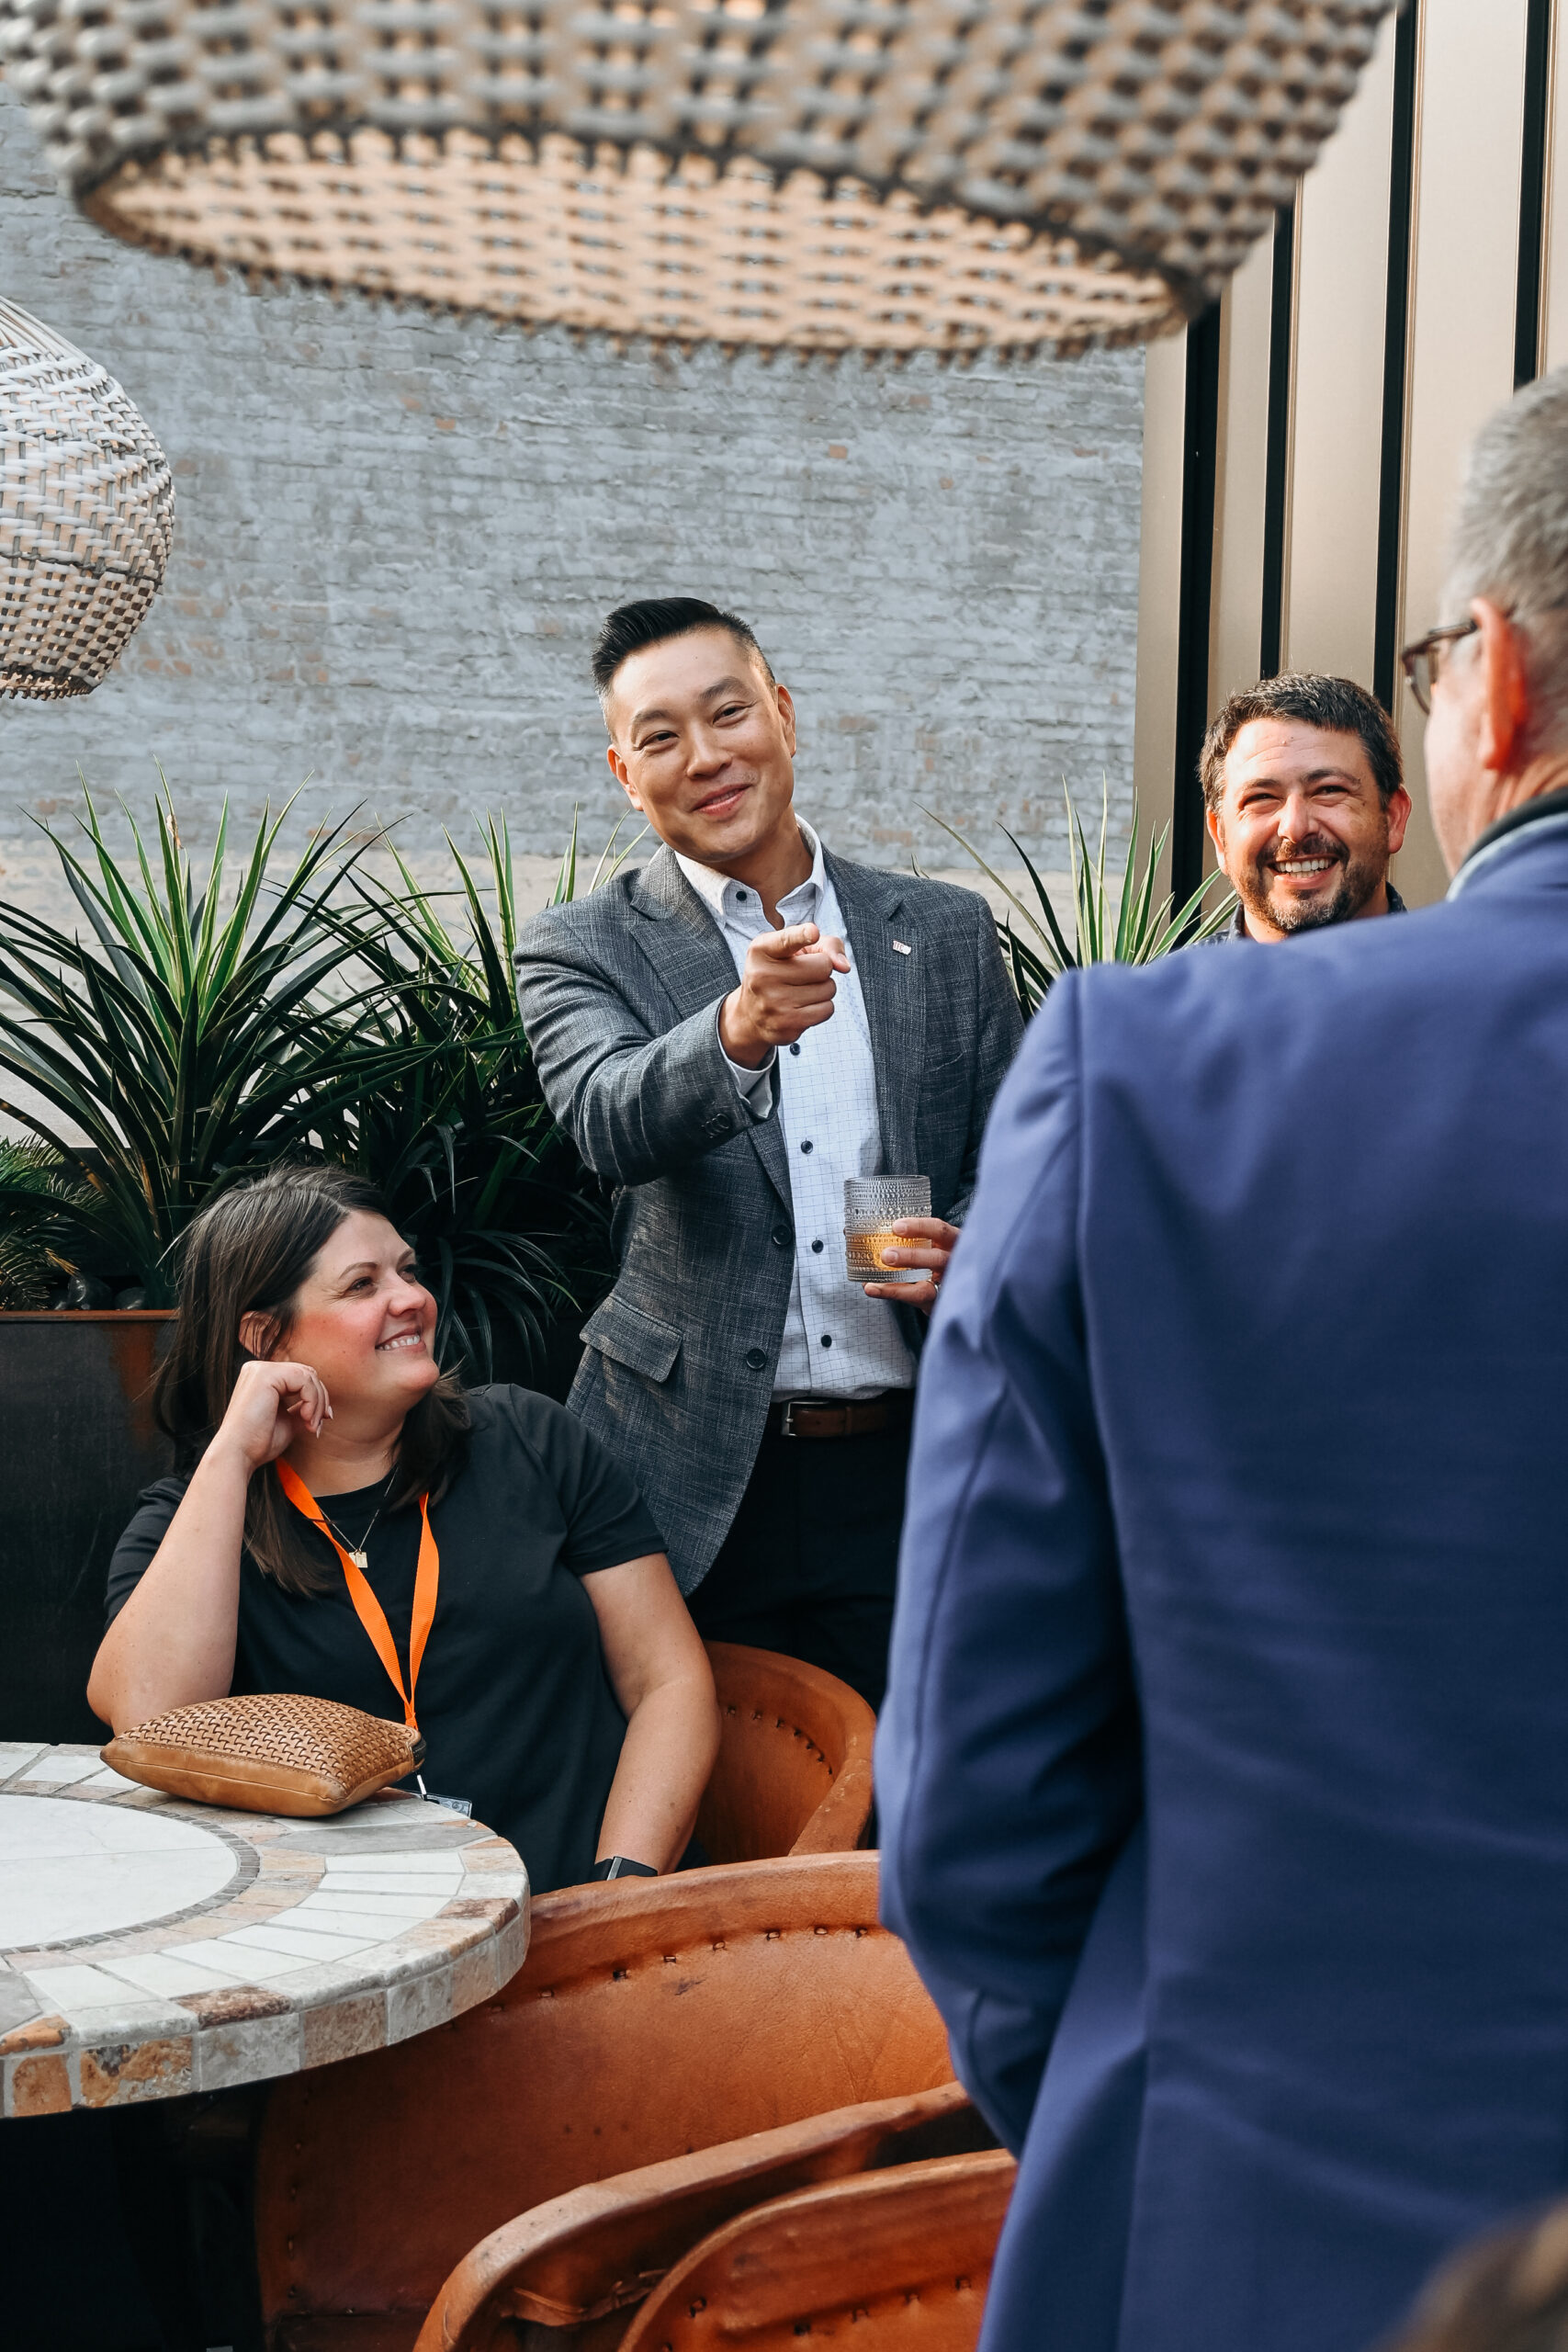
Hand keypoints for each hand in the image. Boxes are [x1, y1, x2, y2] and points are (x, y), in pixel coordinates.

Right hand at [209, 1358, 332, 1472]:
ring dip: (317, 1403)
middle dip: (320, 1399)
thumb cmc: (259, 1442)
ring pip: (308, 1375)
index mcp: (262, 1378)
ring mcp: (260, 1370)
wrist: (239, 1454)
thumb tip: (328, 1410)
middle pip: (307, 1373)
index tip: (320, 1422)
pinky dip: (312, 1401)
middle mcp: (258, 1369)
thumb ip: (304, 1410)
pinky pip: (304, 1380)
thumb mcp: (288, 1422)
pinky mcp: (266, 1375)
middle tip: (318, 1425)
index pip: (300, 1377)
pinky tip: (306, 1419)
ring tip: (311, 1425)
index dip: (316, 1397)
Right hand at [719, 923, 851, 1066]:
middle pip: (824, 965)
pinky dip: (822, 1007)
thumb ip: (824, 945)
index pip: (787, 940)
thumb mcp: (794, 950)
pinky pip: (827, 1009)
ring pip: (829, 988)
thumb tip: (844, 966)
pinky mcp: (787, 1025)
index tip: (813, 932)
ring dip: (823, 989)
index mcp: (761, 950)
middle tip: (801, 975)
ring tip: (801, 991)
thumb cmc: (778, 974)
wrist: (752, 1015)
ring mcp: (774, 1003)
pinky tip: (803, 1006)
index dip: (803, 935)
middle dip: (821, 969)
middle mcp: (763, 976)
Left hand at [864, 1217, 959, 1314]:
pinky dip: (890, 1295)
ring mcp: (947, 1288)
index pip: (941, 1231)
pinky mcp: (935, 1305)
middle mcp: (954, 1264)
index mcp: (953, 1242)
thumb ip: (904, 1235)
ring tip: (873, 1283)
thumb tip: (853, 1230)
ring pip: (926, 1290)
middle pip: (938, 1260)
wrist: (957, 1285)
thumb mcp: (931, 1240)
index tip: (896, 1227)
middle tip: (886, 1255)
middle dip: (911, 1257)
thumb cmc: (936, 1254)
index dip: (920, 1228)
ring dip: (897, 1286)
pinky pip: (912, 1303)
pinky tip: (873, 1289)